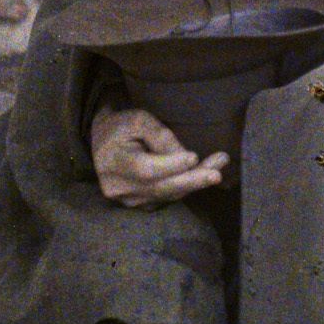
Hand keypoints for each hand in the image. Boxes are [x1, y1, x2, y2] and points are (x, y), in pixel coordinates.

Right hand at [89, 103, 229, 207]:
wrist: (103, 143)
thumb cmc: (122, 127)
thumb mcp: (138, 120)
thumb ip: (160, 136)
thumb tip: (186, 157)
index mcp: (114, 162)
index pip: (145, 169)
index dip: (170, 165)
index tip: (193, 156)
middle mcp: (120, 187)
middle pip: (161, 187)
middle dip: (192, 180)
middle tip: (217, 174)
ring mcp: (130, 199)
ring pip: (169, 193)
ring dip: (196, 181)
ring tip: (220, 163)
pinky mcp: (142, 203)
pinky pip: (169, 196)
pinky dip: (188, 185)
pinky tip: (206, 172)